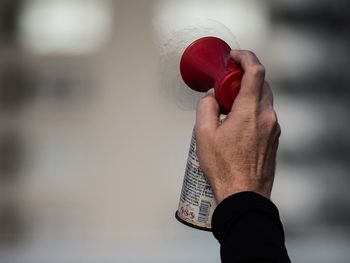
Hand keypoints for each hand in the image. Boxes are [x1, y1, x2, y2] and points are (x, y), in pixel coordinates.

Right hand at [195, 50, 280, 202]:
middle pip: (261, 83)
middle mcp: (266, 117)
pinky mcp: (274, 138)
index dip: (245, 57)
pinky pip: (265, 115)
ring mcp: (273, 128)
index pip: (255, 71)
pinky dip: (253, 110)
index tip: (235, 57)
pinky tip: (237, 125)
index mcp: (249, 112)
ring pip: (264, 100)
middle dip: (243, 78)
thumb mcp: (203, 134)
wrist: (244, 194)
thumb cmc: (225, 168)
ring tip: (229, 109)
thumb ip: (206, 107)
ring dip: (247, 96)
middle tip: (226, 87)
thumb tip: (211, 97)